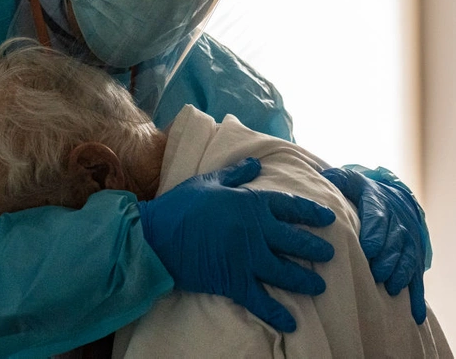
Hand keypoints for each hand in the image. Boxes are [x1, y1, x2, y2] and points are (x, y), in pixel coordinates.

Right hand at [138, 158, 334, 332]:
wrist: (157, 235)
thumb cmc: (181, 204)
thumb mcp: (209, 182)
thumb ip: (236, 174)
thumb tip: (257, 164)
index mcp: (250, 203)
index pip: (289, 206)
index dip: (311, 212)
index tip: (328, 218)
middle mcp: (255, 231)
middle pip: (295, 241)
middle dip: (316, 248)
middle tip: (330, 254)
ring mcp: (247, 258)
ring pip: (285, 272)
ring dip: (305, 280)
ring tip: (319, 286)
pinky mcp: (234, 281)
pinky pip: (261, 300)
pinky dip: (277, 313)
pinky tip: (291, 322)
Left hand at [320, 167, 425, 323]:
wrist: (393, 198)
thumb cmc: (362, 192)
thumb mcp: (350, 181)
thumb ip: (338, 179)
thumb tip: (325, 177)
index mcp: (380, 205)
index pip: (378, 219)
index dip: (375, 234)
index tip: (368, 249)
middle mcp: (398, 223)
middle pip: (394, 242)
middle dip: (386, 259)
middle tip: (376, 273)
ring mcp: (408, 242)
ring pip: (408, 258)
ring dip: (400, 274)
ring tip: (390, 288)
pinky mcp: (414, 258)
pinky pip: (417, 277)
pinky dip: (417, 296)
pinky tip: (415, 314)